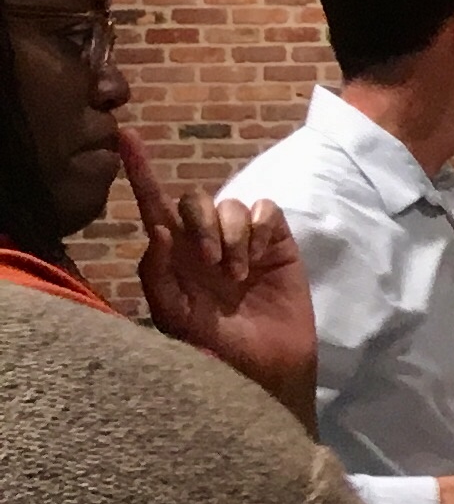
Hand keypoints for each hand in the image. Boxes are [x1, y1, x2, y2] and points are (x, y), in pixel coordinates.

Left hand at [120, 128, 315, 424]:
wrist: (265, 368)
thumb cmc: (214, 348)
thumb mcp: (173, 315)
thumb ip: (157, 273)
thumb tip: (157, 229)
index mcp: (173, 256)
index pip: (153, 205)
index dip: (140, 171)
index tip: (124, 136)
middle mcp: (205, 242)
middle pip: (195, 200)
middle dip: (201, 224)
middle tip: (212, 265)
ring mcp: (243, 241)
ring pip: (233, 205)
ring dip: (233, 235)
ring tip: (238, 274)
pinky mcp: (278, 244)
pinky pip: (268, 212)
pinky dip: (263, 231)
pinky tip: (263, 258)